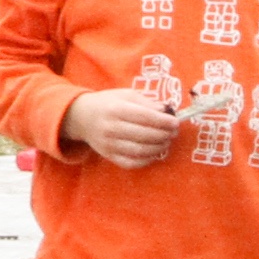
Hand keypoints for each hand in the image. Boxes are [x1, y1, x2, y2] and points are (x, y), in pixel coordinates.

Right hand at [64, 83, 181, 166]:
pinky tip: (154, 152)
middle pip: (144, 135)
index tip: (176, 122)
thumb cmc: (108, 103)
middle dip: (164, 134)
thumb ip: (147, 102)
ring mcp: (109, 144)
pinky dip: (147, 160)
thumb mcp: (126, 95)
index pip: (145, 117)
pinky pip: (132, 163)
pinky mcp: (109, 156)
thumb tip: (166, 111)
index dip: (163, 121)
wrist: (82, 117)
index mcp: (116, 109)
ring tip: (166, 142)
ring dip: (158, 148)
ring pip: (140, 151)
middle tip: (174, 132)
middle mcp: (111, 128)